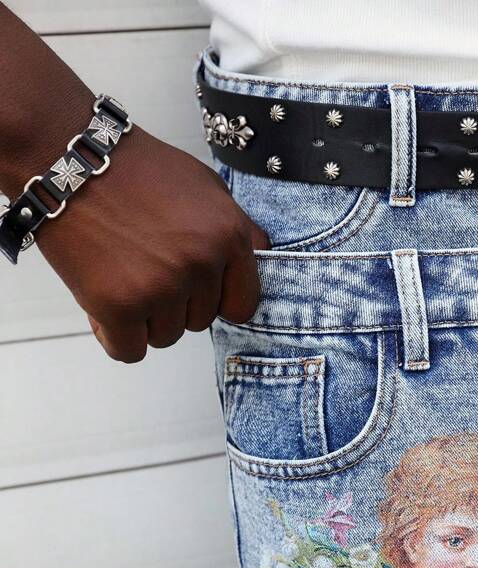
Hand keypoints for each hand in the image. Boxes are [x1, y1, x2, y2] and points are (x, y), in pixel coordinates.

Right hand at [35, 125, 270, 361]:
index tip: (194, 291)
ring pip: (165, 337)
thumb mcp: (205, 186)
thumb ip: (237, 228)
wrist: (67, 158)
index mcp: (228, 237)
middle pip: (199, 322)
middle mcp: (200, 265)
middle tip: (143, 267)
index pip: (241, 305)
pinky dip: (115, 335)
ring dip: (143, 318)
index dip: (215, 301)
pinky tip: (105, 307)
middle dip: (174, 303)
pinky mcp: (120, 306)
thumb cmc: (134, 171)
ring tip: (121, 276)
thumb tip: (262, 254)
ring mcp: (160, 288)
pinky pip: (130, 351)